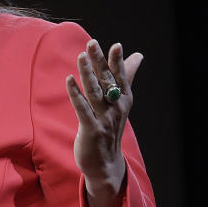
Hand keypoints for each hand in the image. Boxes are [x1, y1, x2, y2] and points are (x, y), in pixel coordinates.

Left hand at [65, 39, 142, 206]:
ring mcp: (104, 119)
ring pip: (94, 92)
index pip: (120, 76)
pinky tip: (69, 80)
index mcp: (123, 99)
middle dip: (99, 62)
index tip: (116, 45)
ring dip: (87, 73)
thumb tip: (138, 55)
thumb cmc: (110, 127)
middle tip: (92, 43)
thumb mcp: (120, 102)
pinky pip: (82, 109)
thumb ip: (126, 77)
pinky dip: (75, 94)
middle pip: (106, 81)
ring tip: (80, 56)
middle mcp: (116, 108)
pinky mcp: (91, 130)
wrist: (105, 163)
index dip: (117, 61)